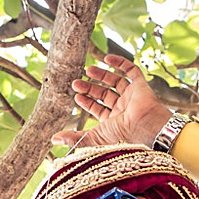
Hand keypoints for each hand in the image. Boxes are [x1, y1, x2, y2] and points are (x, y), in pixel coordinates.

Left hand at [56, 53, 170, 149]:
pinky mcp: (141, 85)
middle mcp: (123, 109)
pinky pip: (132, 71)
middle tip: (76, 82)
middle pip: (104, 94)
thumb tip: (53, 139)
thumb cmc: (122, 136)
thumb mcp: (93, 138)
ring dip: (102, 75)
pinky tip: (107, 58)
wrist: (145, 127)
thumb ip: (74, 138)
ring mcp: (132, 97)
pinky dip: (120, 63)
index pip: (98, 109)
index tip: (76, 96)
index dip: (87, 102)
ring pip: (116, 82)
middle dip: (90, 87)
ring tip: (88, 69)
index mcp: (114, 122)